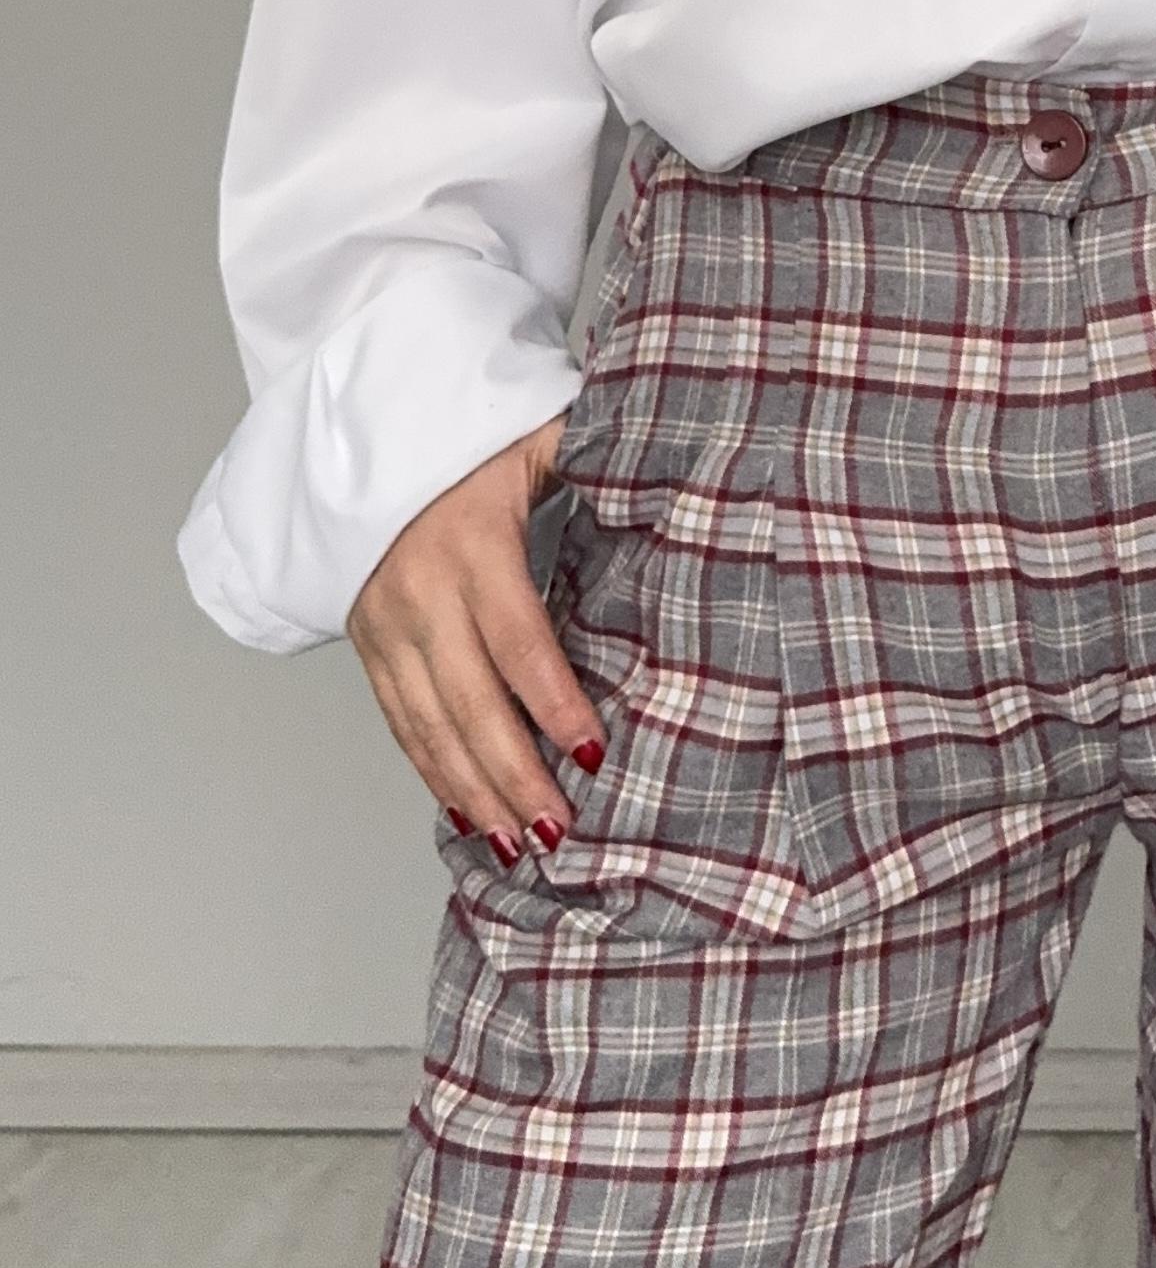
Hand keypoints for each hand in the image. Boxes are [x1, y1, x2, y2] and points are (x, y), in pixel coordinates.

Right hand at [346, 413, 604, 865]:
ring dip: (473, 789)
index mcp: (470, 543)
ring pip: (428, 725)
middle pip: (469, 701)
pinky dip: (431, 771)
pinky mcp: (365, 642)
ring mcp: (384, 623)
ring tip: (518, 845)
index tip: (592, 754)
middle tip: (558, 829)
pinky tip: (467, 811)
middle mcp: (419, 592)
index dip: (553, 701)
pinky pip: (398, 720)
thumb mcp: (537, 436)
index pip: (518, 640)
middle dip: (514, 773)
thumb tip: (678, 482)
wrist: (364, 423)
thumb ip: (598, 464)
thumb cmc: (470, 434)